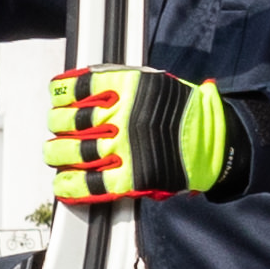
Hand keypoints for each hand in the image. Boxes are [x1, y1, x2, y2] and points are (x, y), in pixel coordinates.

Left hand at [48, 63, 248, 203]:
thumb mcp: (154, 83)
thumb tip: (84, 84)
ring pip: (74, 152)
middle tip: (58, 128)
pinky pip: (92, 184)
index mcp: (129, 89)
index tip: (57, 96)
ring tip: (54, 154)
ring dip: (57, 154)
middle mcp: (124, 117)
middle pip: (70, 121)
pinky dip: (72, 186)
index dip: (62, 92)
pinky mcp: (132, 178)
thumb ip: (121, 83)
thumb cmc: (186, 111)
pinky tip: (62, 183)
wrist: (215, 141)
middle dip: (58, 124)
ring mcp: (126, 149)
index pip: (79, 87)